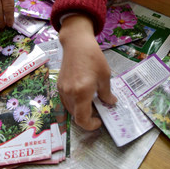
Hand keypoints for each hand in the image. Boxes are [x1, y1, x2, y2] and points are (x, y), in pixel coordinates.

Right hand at [58, 14, 116, 129]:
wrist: (76, 43)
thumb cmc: (93, 57)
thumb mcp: (105, 75)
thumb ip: (106, 93)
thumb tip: (110, 103)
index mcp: (81, 92)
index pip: (82, 119)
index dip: (90, 125)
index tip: (99, 121)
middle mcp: (69, 93)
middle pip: (75, 115)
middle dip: (87, 117)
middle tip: (98, 109)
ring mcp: (62, 89)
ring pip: (70, 109)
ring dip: (80, 110)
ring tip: (91, 101)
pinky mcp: (59, 85)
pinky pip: (66, 100)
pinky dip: (74, 103)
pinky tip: (82, 94)